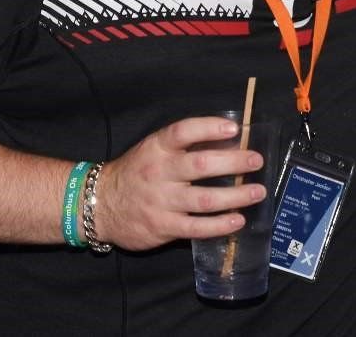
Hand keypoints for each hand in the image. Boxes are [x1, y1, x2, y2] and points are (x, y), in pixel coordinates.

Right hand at [93, 116, 265, 251]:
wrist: (98, 205)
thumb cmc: (136, 172)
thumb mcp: (152, 150)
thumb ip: (183, 147)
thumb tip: (228, 140)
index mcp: (157, 147)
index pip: (183, 131)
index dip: (209, 127)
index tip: (234, 127)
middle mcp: (160, 172)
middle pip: (202, 165)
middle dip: (234, 162)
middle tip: (256, 161)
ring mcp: (162, 201)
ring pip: (205, 198)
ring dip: (236, 196)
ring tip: (257, 192)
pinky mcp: (163, 227)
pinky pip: (197, 227)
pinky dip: (220, 225)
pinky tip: (237, 220)